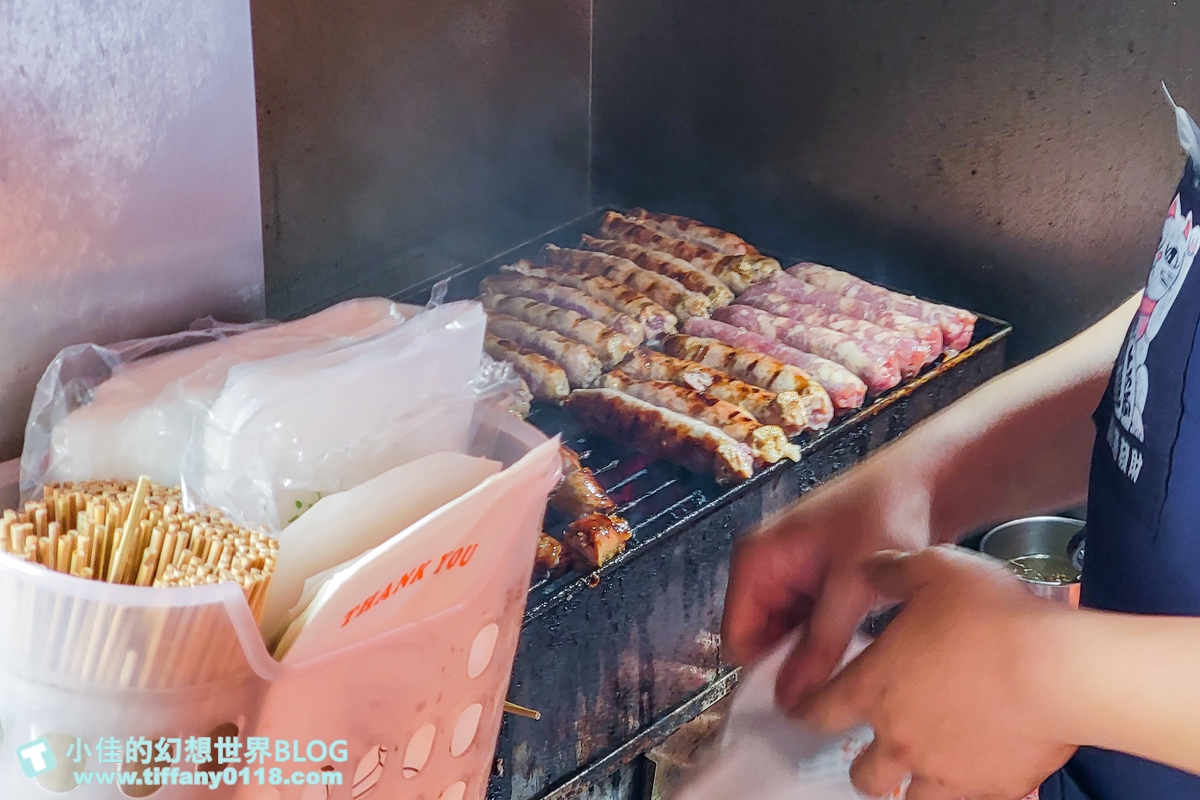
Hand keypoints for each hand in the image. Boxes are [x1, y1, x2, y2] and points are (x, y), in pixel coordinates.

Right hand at [722, 453, 934, 703]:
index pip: (738, 637)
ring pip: (790, 635)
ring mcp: (792, 574)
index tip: (803, 697)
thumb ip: (820, 645)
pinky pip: (812, 623)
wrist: (927, 480)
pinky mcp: (818, 581)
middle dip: (793, 663)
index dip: (765, 670)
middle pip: (763, 639)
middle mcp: (765, 567)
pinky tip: (863, 644)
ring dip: (817, 652)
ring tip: (855, 662)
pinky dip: (832, 637)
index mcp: (756, 560)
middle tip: (836, 683)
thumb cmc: (882, 518)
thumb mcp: (850, 586)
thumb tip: (790, 701)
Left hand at [792, 546, 1076, 799]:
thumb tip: (868, 567)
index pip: (818, 711)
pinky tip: (976, 772)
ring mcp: (945, 769)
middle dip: (862, 764)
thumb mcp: (931, 568)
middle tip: (872, 749)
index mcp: (875, 687)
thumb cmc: (992, 616)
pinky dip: (966, 790)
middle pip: (862, 773)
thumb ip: (890, 571)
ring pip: (907, 797)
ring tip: (919, 769)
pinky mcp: (992, 787)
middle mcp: (901, 737)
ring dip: (907, 785)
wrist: (1059, 669)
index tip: (804, 711)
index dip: (806, 710)